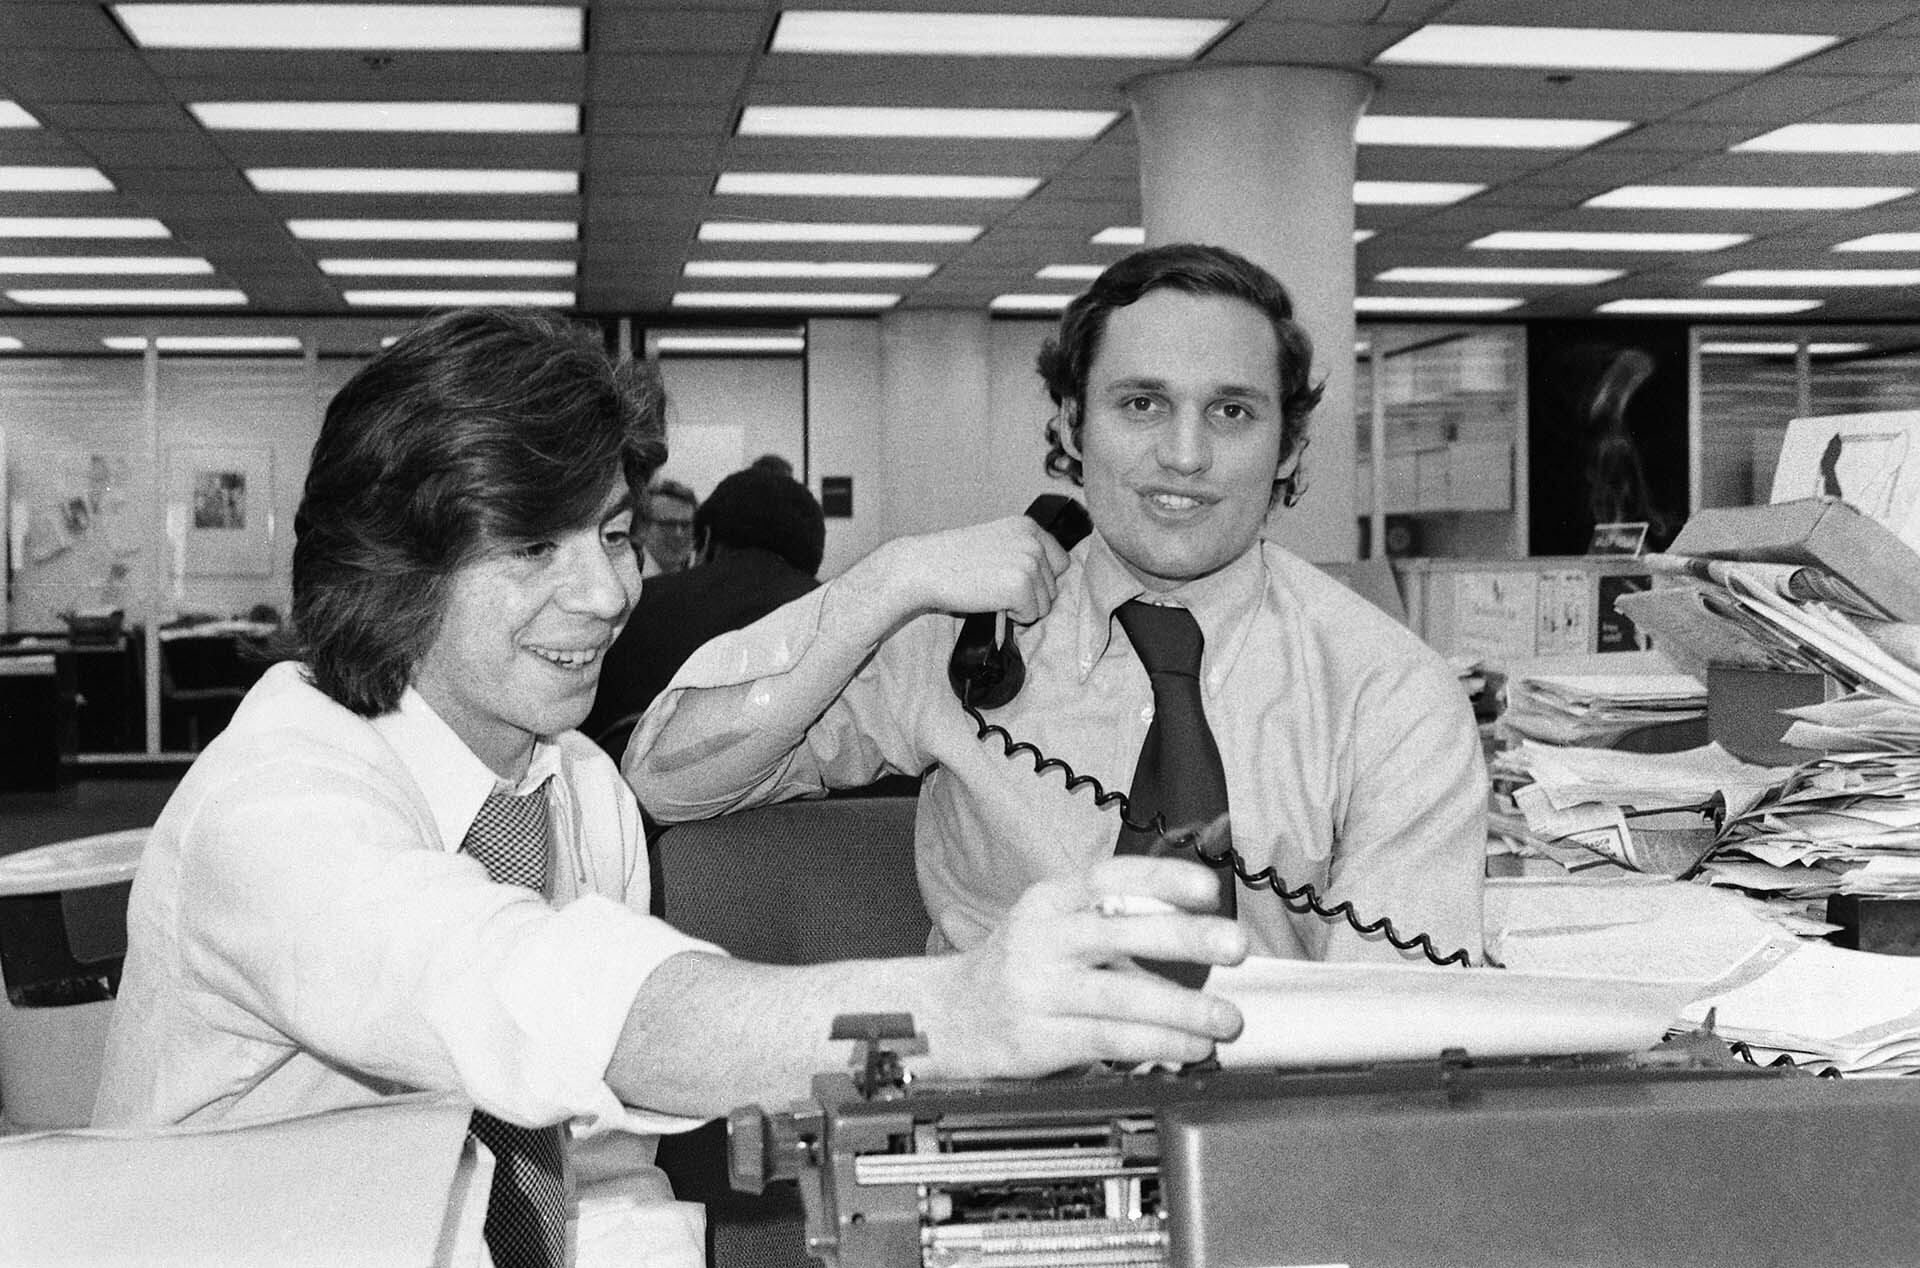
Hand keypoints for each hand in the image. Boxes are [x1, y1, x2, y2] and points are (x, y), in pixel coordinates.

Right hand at [843, 516, 1073, 635]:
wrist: (924, 567)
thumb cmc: (953, 560)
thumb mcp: (996, 543)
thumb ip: (1023, 552)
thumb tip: (1048, 583)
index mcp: (1028, 526)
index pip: (1061, 562)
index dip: (1041, 579)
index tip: (1015, 582)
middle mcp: (1034, 541)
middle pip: (1054, 587)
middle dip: (1030, 595)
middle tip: (994, 587)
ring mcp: (1030, 562)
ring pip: (1045, 604)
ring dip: (1020, 607)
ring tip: (990, 592)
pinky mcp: (1021, 585)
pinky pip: (1031, 616)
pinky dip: (1011, 618)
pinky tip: (989, 601)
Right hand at [924, 856, 1246, 1079]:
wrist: (949, 1016)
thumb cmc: (1020, 965)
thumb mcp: (1054, 923)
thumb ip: (1114, 919)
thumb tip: (1198, 925)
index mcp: (1050, 900)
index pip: (1108, 877)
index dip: (1160, 879)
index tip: (1208, 888)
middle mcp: (1041, 938)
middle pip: (1118, 932)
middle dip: (1184, 938)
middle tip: (1234, 946)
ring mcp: (1038, 990)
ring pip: (1119, 995)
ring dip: (1182, 1008)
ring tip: (1226, 1019)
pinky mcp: (1040, 1037)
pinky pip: (1109, 1040)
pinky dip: (1158, 1044)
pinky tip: (1190, 1047)